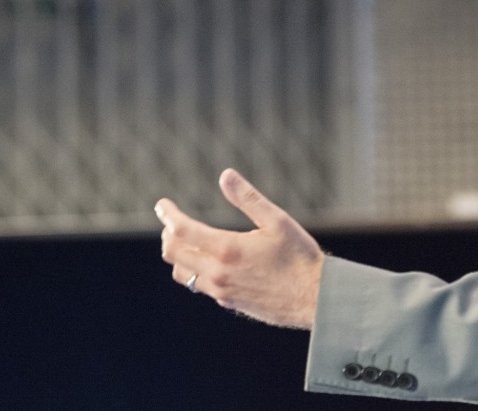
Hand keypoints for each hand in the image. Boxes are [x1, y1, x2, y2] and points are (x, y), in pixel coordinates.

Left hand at [155, 169, 323, 328]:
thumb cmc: (300, 257)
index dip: (168, 215)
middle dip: (168, 234)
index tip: (162, 205)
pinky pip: (200, 286)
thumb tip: (225, 175)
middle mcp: (218, 273)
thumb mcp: (277, 220)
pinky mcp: (229, 303)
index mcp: (228, 249)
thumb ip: (248, 198)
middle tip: (172, 222)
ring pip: (182, 274)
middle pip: (173, 253)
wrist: (316, 299)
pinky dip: (196, 271)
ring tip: (187, 241)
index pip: (181, 230)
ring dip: (179, 255)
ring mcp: (222, 291)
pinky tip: (209, 262)